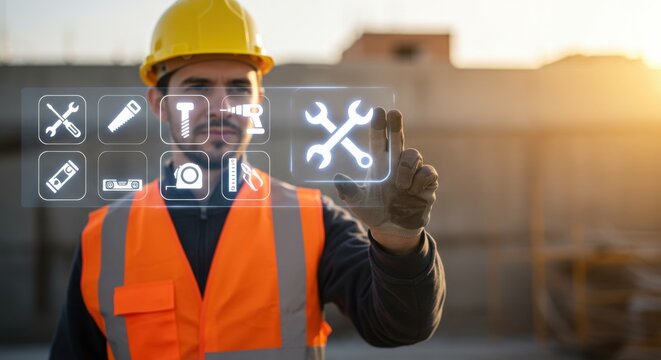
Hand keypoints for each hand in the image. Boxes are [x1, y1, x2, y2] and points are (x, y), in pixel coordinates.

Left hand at [334, 107, 438, 253]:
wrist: (392, 232)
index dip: (378, 126)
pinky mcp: (426, 186)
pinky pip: (428, 173)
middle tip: (393, 113)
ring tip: (400, 186)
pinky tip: (413, 191)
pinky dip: (420, 180)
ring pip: (414, 155)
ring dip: (407, 167)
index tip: (377, 111)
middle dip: (396, 125)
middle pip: (398, 139)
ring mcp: (413, 174)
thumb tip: (337, 178)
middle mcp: (396, 165)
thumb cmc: (374, 212)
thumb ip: (349, 191)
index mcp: (379, 165)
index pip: (379, 141)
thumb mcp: (357, 203)